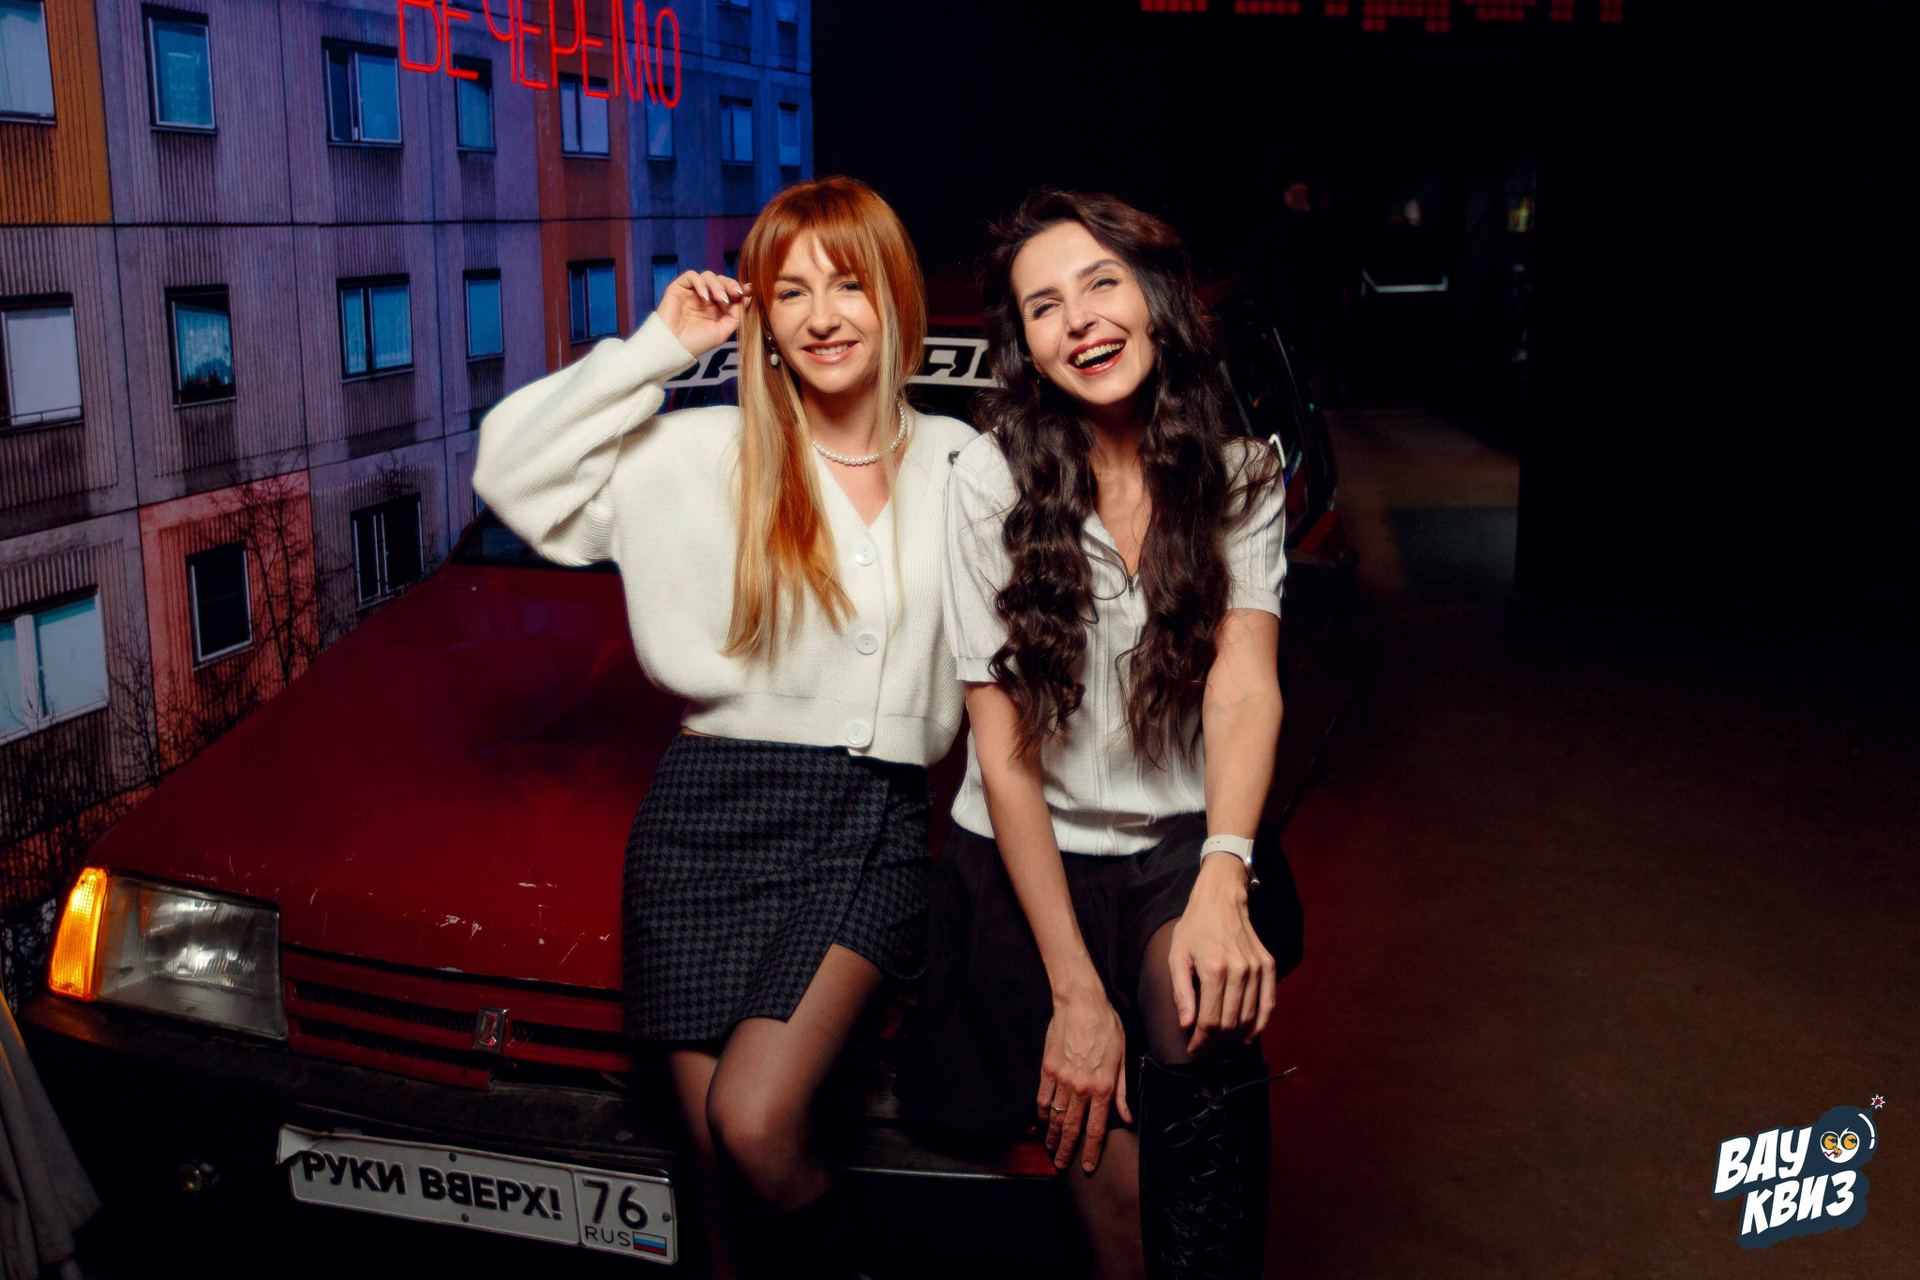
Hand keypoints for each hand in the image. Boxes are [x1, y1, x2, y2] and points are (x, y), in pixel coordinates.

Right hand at [656, 270, 748, 357]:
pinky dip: (700, 283)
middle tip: (736, 293)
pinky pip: (691, 276)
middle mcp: (705, 298)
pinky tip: (704, 297)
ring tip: (720, 299)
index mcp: (717, 308)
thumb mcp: (722, 331)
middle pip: (721, 281)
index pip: (730, 291)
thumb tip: (747, 298)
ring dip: (717, 285)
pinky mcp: (679, 288)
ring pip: (708, 276)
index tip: (748, 291)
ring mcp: (692, 292)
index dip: (740, 289)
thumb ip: (736, 316)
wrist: (674, 347)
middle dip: (731, 284)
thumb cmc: (697, 343)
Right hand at [1037, 978, 1132, 1172]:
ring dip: (1053, 1137)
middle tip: (1062, 1165)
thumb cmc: (1107, 1027)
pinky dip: (1043, 1114)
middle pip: (1073, 1129)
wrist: (1082, 1004)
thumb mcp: (1123, 1059)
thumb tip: (1126, 1117)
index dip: (1091, 1151)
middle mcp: (1081, 1089)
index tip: (1087, 1166)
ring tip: (1051, 1149)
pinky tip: (1043, 1122)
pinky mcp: (1048, 1070)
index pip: (1096, 1129)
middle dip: (1067, 1150)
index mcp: (1103, 1088)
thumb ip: (1122, 1091)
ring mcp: (1062, 1081)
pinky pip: (1044, 1099)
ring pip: (1057, 1118)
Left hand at [1169, 854, 1276, 1056]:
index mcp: (1214, 969)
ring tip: (1221, 1045)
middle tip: (1205, 1051)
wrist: (1222, 899)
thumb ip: (1181, 992)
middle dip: (1216, 1044)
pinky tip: (1248, 1036)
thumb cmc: (1194, 928)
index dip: (1201, 1041)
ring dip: (1236, 1038)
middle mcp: (1239, 970)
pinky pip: (1269, 1003)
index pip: (1210, 1020)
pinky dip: (1260, 1024)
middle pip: (1231, 1023)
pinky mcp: (1269, 965)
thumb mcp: (1177, 956)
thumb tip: (1187, 1025)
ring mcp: (1257, 968)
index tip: (1193, 1050)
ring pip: (1250, 1017)